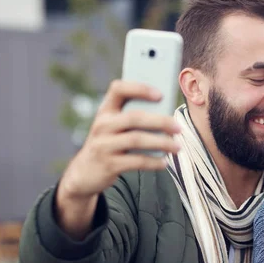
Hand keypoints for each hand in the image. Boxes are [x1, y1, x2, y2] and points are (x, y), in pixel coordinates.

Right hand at [55, 80, 180, 238]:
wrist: (84, 173)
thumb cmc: (109, 144)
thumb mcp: (114, 127)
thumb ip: (133, 118)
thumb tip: (168, 116)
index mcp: (105, 111)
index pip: (118, 89)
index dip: (139, 89)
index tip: (161, 94)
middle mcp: (102, 125)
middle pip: (134, 117)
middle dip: (160, 121)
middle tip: (179, 128)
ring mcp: (103, 145)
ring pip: (137, 140)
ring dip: (161, 143)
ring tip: (177, 147)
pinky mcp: (108, 164)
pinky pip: (136, 161)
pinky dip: (153, 162)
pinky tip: (164, 162)